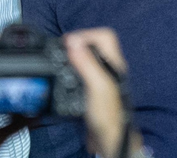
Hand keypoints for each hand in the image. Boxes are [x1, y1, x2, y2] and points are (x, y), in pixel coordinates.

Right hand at [64, 28, 142, 157]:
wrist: (109, 141)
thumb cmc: (108, 117)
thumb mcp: (97, 87)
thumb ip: (87, 64)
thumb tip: (74, 43)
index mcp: (114, 65)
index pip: (105, 37)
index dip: (86, 35)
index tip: (69, 43)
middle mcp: (110, 70)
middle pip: (95, 45)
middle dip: (77, 44)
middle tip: (63, 50)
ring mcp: (102, 80)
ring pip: (89, 58)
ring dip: (75, 56)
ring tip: (62, 59)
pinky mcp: (93, 91)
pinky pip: (83, 73)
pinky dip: (73, 70)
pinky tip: (66, 76)